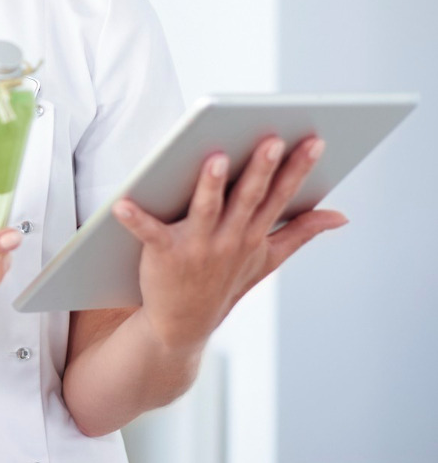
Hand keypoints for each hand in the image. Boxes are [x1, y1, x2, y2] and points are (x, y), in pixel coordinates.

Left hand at [113, 135, 348, 351]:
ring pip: (207, 210)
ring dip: (212, 186)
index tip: (315, 141)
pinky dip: (135, 219)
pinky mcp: (163, 255)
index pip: (281, 196)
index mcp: (255, 234)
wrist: (183, 323)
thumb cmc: (225, 281)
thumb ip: (301, 232)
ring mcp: (198, 248)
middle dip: (261, 169)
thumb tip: (341, 215)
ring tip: (216, 158)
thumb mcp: (267, 258)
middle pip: (249, 198)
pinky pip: (149, 233)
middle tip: (272, 139)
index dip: (299, 169)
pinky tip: (121, 203)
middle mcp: (231, 239)